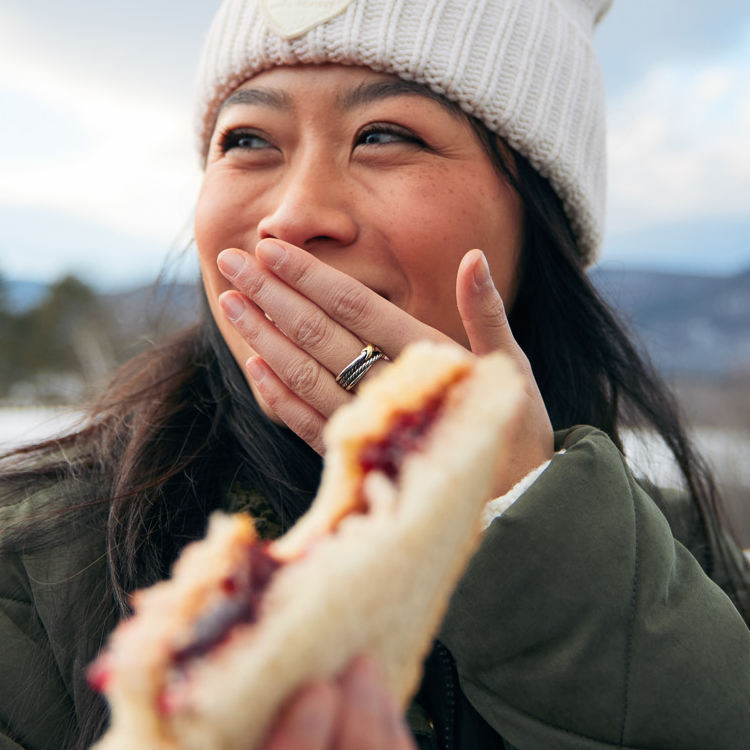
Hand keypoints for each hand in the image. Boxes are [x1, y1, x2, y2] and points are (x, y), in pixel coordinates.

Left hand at [215, 240, 554, 496]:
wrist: (519, 503)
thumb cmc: (515, 426)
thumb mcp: (512, 365)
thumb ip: (487, 311)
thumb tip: (473, 257)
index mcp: (428, 357)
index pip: (355, 307)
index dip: (310, 276)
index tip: (272, 247)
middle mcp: (391, 391)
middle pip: (319, 336)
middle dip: (272, 295)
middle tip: (232, 260)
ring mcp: (369, 427)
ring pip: (304, 377)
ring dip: (263, 339)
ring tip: (230, 302)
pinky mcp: (358, 460)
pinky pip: (308, 426)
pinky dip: (278, 397)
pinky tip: (254, 366)